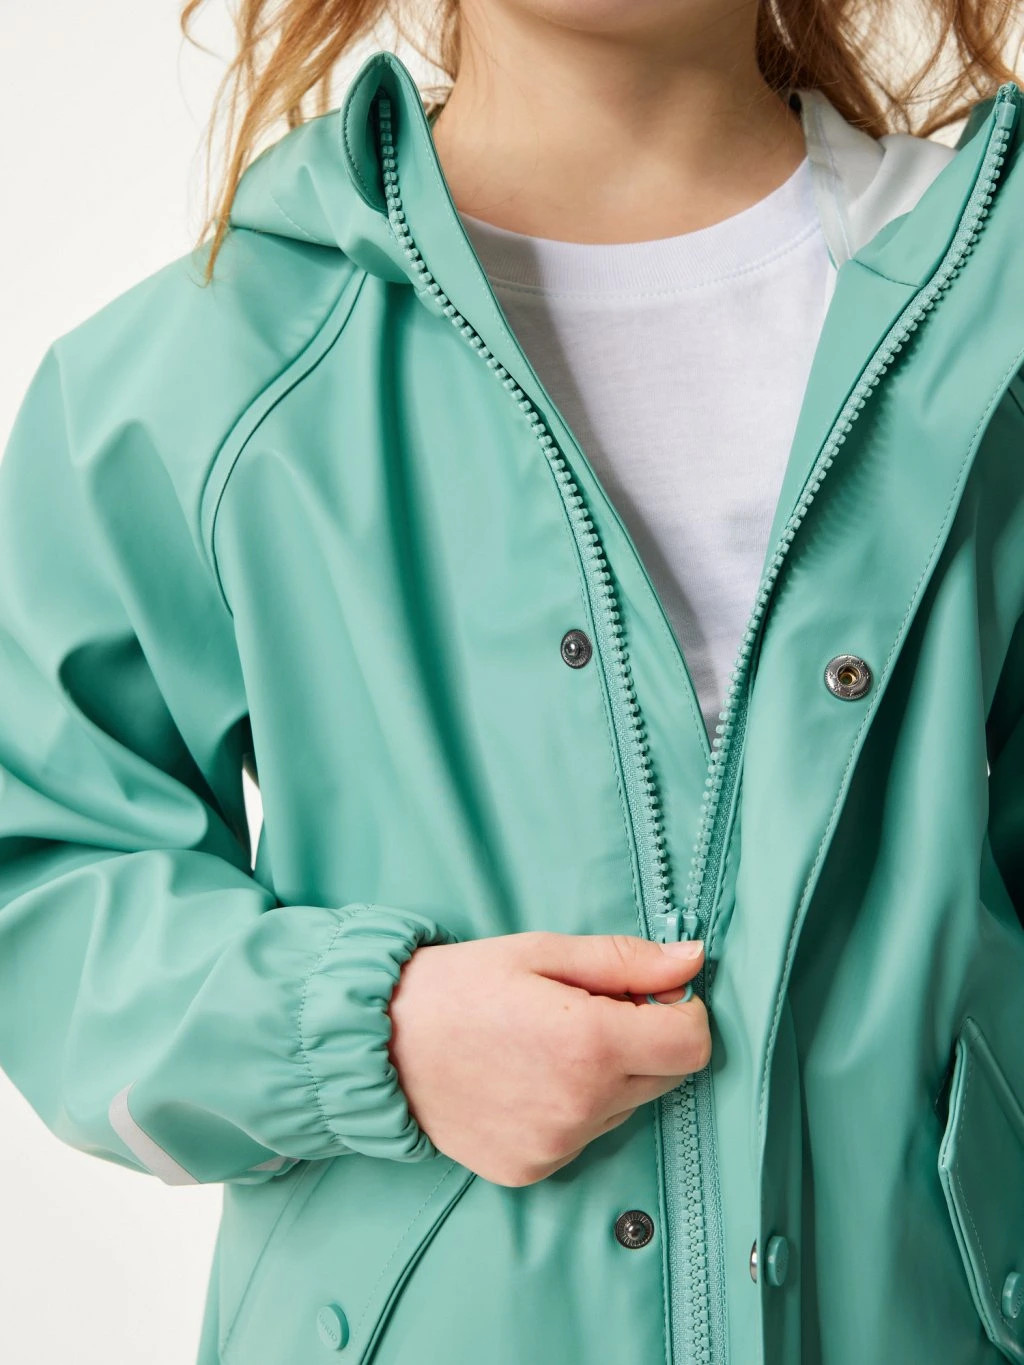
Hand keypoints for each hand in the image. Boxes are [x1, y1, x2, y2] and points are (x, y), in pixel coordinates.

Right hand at [386, 929, 710, 1186]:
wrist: (379, 1043)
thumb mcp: (542, 952)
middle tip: (588, 1010)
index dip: (680, 1011)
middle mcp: (581, 1107)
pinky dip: (574, 1108)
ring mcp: (556, 1146)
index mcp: (590, 1044)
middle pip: (666, 1078)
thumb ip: (626, 961)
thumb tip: (693, 961)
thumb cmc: (460, 985)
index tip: (647, 994)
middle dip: (645, 1041)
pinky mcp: (532, 1170)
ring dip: (609, 1076)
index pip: (693, 1044)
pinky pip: (584, 1137)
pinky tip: (527, 1077)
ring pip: (625, 1108)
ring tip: (547, 1044)